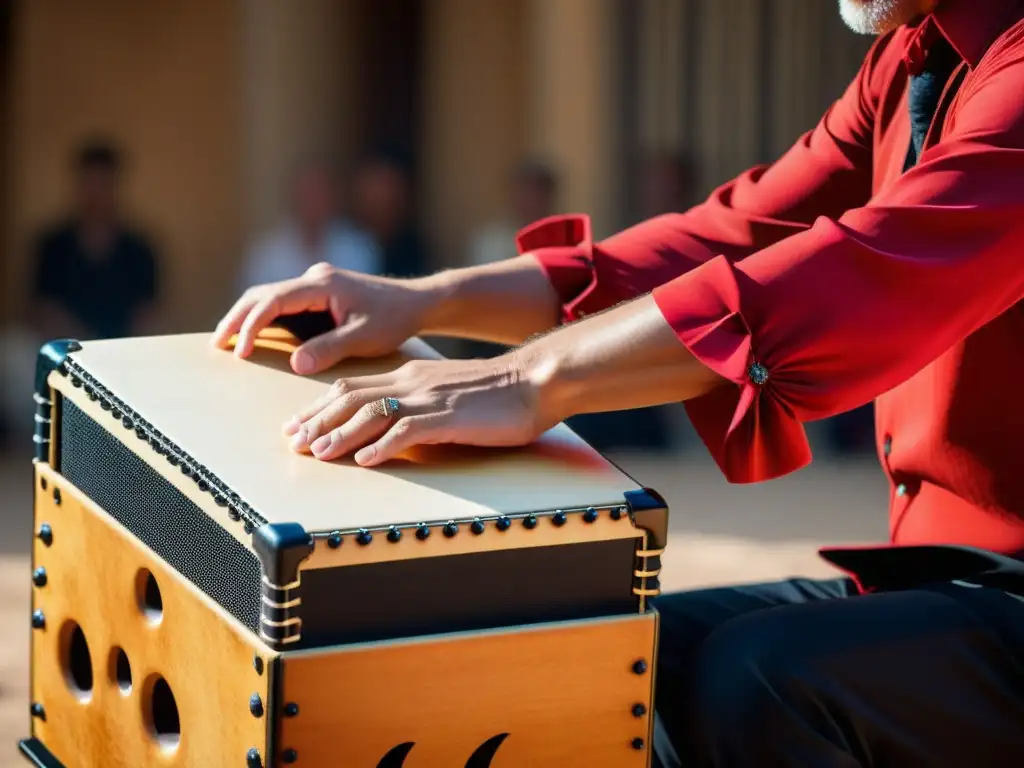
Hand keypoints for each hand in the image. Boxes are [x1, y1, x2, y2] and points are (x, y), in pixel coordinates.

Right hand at [211, 263, 432, 373]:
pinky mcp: (318, 293)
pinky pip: (283, 303)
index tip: (242, 350)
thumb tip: (295, 364)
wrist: (416, 303)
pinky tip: (253, 336)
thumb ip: (330, 349)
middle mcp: (313, 278)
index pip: (274, 300)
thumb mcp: (364, 337)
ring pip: (269, 296)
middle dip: (237, 319)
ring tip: (225, 342)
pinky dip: (264, 318)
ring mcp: (314, 283)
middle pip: (262, 294)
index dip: (252, 325)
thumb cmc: (394, 319)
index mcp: (321, 284)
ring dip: (246, 317)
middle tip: (216, 345)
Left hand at [284, 353, 553, 465]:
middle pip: (350, 397)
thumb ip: (419, 406)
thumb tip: (393, 431)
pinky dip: (381, 446)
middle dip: (317, 419)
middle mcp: (411, 382)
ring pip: (369, 412)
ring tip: (317, 453)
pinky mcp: (447, 417)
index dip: (320, 406)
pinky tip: (364, 460)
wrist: (534, 381)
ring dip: (339, 434)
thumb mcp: (446, 394)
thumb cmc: (496, 393)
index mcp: (410, 375)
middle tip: (293, 441)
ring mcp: (427, 398)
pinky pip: (405, 430)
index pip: (353, 387)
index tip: (299, 424)